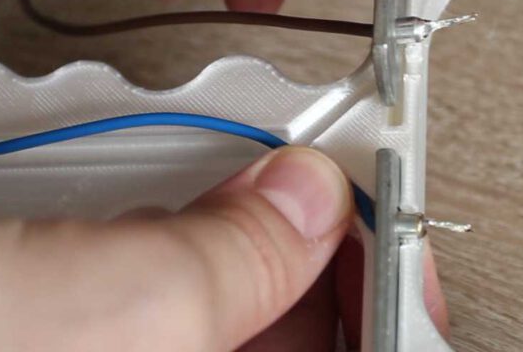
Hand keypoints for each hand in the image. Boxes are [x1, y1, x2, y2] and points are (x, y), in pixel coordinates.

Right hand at [0, 147, 445, 350]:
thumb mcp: (128, 302)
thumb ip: (246, 254)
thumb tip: (310, 197)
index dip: (394, 291)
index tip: (383, 223)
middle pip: (320, 335)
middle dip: (322, 253)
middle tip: (316, 186)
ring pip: (256, 316)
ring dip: (258, 243)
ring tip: (248, 188)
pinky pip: (190, 309)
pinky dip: (197, 251)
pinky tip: (176, 217)